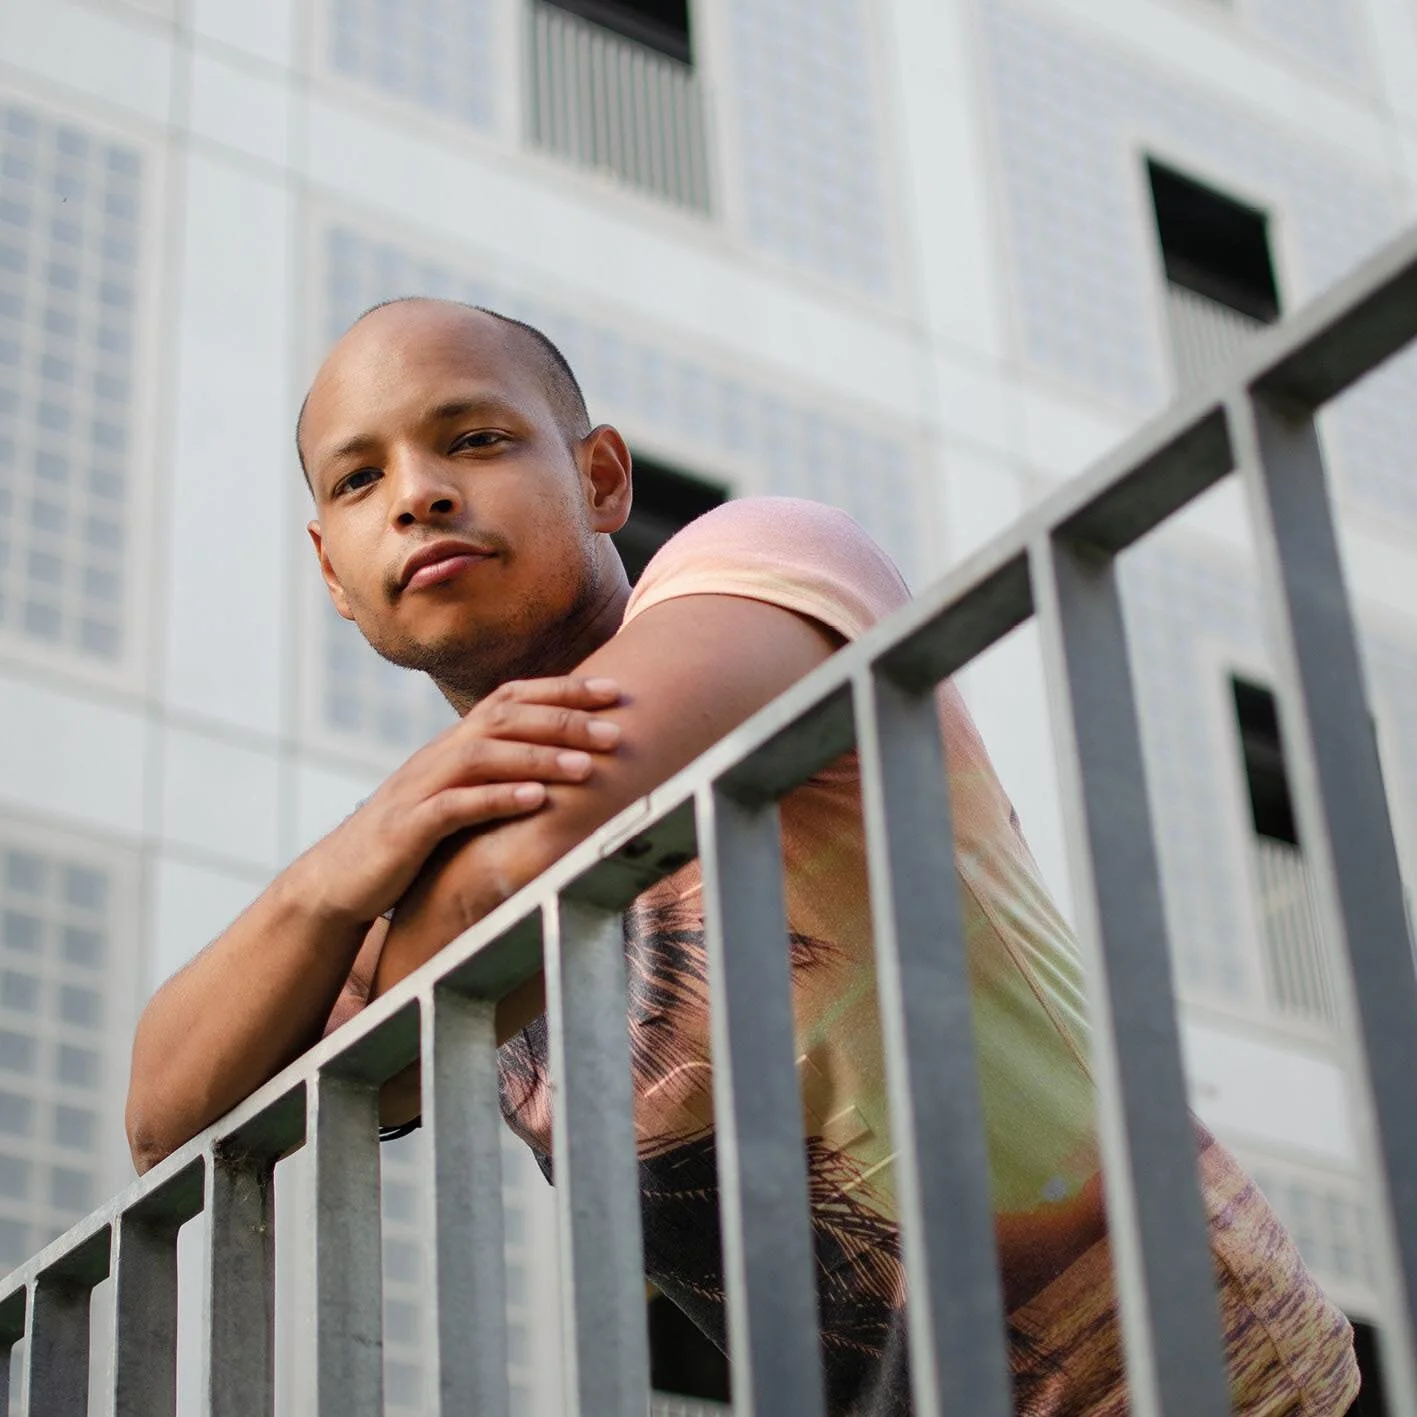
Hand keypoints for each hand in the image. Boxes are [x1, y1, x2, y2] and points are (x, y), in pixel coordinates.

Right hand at [296, 676, 621, 925]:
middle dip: (564, 721)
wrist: (342, 875)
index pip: (512, 698)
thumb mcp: (460, 795)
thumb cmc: (414, 837)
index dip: (563, 690)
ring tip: (587, 767)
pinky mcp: (408, 828)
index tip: (614, 692)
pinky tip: (535, 801)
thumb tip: (563, 761)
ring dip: (539, 758)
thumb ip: (499, 772)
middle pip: (505, 719)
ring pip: (484, 756)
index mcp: (455, 743)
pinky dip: (497, 799)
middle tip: (616, 731)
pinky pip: (455, 806)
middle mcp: (439, 754)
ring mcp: (421, 788)